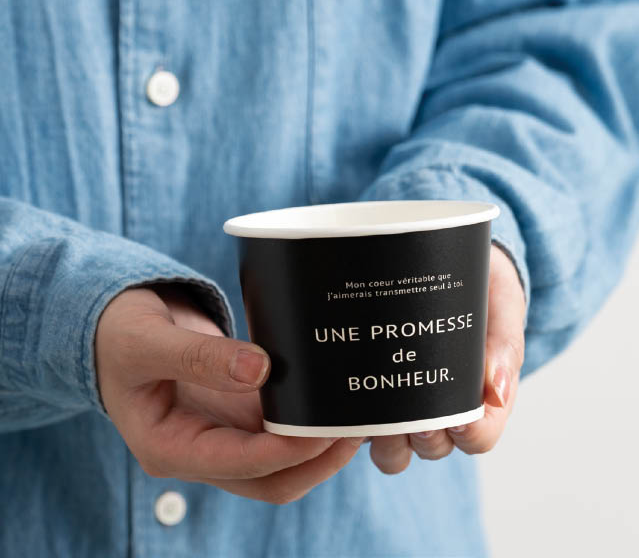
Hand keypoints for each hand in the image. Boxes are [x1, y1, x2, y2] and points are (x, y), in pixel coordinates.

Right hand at [95, 284, 362, 502]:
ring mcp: (221, 432)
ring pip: (281, 457)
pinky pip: (278, 425)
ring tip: (356, 415)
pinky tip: (332, 398)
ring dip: (319, 444)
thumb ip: (198, 357)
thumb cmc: (119, 334)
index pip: (238, 464)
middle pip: (270, 477)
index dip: (285, 451)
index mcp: (168, 448)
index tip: (324, 430)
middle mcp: (200, 450)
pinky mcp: (237, 410)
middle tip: (356, 427)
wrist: (117, 326)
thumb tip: (261, 369)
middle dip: (316, 460)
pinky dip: (307, 418)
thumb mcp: (146, 341)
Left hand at [368, 245, 525, 472]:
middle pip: (433, 448)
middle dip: (425, 438)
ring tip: (375, 414)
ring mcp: (402, 404)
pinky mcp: (370, 393)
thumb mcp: (501, 301)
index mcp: (478, 395)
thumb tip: (496, 392)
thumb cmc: (478, 286)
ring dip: (387, 441)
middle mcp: (439, 407)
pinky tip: (345, 409)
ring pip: (394, 449)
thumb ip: (504, 341)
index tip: (458, 419)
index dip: (470, 435)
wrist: (441, 261)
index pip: (478, 437)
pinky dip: (352, 427)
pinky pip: (358, 427)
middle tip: (414, 415)